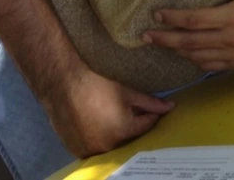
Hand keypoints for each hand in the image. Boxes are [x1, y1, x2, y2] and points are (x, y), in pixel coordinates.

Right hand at [41, 67, 172, 157]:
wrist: (62, 84)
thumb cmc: (97, 84)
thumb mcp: (127, 92)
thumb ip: (150, 103)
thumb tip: (170, 107)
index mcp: (123, 131)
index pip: (146, 125)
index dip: (150, 115)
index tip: (150, 107)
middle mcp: (108, 146)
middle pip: (129, 137)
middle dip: (133, 125)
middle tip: (128, 111)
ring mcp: (90, 150)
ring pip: (112, 144)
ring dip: (116, 134)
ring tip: (111, 117)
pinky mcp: (77, 150)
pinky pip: (94, 148)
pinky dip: (99, 139)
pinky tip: (97, 124)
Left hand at [142, 0, 233, 72]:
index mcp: (231, 18)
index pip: (193, 20)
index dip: (172, 18)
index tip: (156, 14)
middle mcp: (229, 39)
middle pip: (188, 42)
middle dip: (164, 39)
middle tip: (145, 36)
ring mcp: (233, 54)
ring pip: (196, 56)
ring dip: (176, 51)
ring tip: (161, 44)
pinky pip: (209, 65)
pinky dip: (194, 60)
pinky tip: (186, 54)